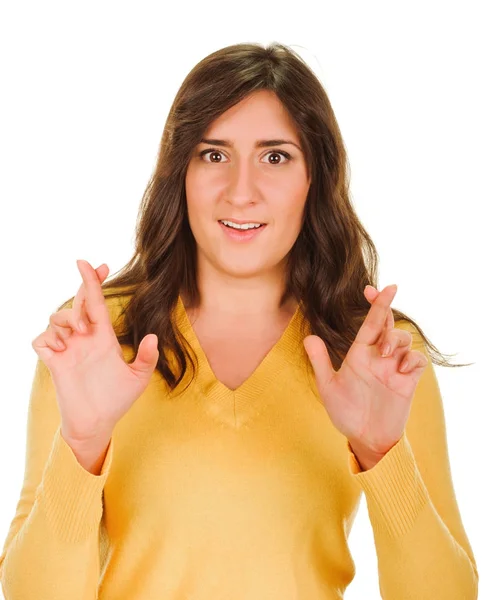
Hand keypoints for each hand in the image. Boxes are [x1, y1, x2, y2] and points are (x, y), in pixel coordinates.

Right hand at [31, 259, 159, 441]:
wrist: (97, 423)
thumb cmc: (117, 400)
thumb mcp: (138, 378)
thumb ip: (147, 358)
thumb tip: (154, 336)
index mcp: (103, 337)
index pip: (97, 303)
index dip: (96, 283)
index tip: (100, 264)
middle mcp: (84, 339)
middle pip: (77, 303)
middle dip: (82, 289)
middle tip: (90, 290)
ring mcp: (67, 349)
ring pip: (57, 317)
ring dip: (68, 318)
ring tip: (80, 332)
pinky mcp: (53, 362)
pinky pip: (41, 340)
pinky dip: (49, 339)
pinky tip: (62, 350)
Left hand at [303, 284, 427, 462]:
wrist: (365, 439)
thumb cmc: (346, 413)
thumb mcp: (329, 386)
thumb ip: (321, 361)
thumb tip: (309, 337)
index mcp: (360, 354)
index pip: (370, 323)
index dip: (375, 304)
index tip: (374, 288)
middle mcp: (378, 357)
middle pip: (389, 325)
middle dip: (387, 316)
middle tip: (376, 332)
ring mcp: (394, 368)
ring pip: (404, 339)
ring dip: (395, 340)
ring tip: (383, 356)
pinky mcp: (407, 382)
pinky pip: (417, 360)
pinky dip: (411, 360)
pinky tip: (400, 371)